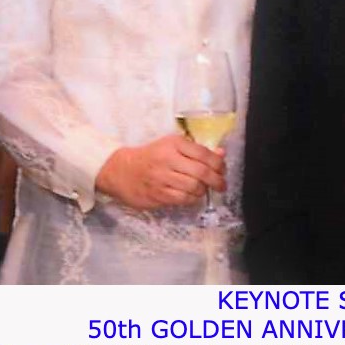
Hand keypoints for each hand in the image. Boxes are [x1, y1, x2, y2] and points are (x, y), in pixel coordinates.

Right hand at [95, 135, 226, 209]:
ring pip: (194, 187)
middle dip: (217, 180)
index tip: (223, 169)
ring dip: (204, 190)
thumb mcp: (172, 146)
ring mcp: (162, 178)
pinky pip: (183, 199)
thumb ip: (197, 150)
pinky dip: (192, 199)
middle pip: (202, 172)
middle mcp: (168, 159)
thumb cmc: (151, 156)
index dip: (218, 163)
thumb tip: (221, 154)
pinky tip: (192, 196)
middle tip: (222, 185)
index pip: (204, 153)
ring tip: (204, 189)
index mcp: (174, 144)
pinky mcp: (158, 194)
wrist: (121, 171)